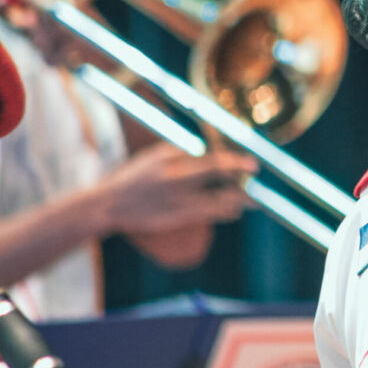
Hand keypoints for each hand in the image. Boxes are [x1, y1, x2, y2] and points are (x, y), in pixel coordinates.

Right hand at [97, 142, 256, 234]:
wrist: (111, 204)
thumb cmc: (136, 176)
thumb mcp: (157, 156)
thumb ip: (185, 153)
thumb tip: (213, 151)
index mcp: (172, 160)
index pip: (212, 159)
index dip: (236, 162)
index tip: (252, 164)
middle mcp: (177, 179)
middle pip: (218, 176)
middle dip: (241, 176)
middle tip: (256, 175)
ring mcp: (178, 200)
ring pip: (218, 200)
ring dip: (240, 199)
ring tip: (255, 199)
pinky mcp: (177, 216)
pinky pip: (209, 214)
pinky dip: (225, 212)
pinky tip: (235, 210)